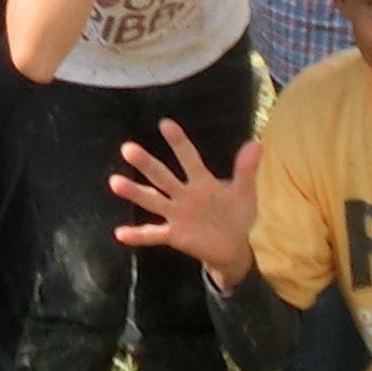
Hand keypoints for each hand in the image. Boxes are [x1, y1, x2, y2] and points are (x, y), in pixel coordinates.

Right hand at [107, 118, 261, 288]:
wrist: (232, 247)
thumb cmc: (235, 214)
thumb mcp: (244, 192)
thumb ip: (246, 170)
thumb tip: (256, 144)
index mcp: (201, 181)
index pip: (188, 158)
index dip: (178, 142)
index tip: (165, 124)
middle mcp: (183, 194)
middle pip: (162, 176)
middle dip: (146, 163)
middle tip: (128, 149)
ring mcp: (176, 214)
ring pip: (153, 200)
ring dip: (135, 192)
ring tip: (115, 182)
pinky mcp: (174, 235)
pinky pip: (153, 234)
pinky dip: (138, 235)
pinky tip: (120, 233)